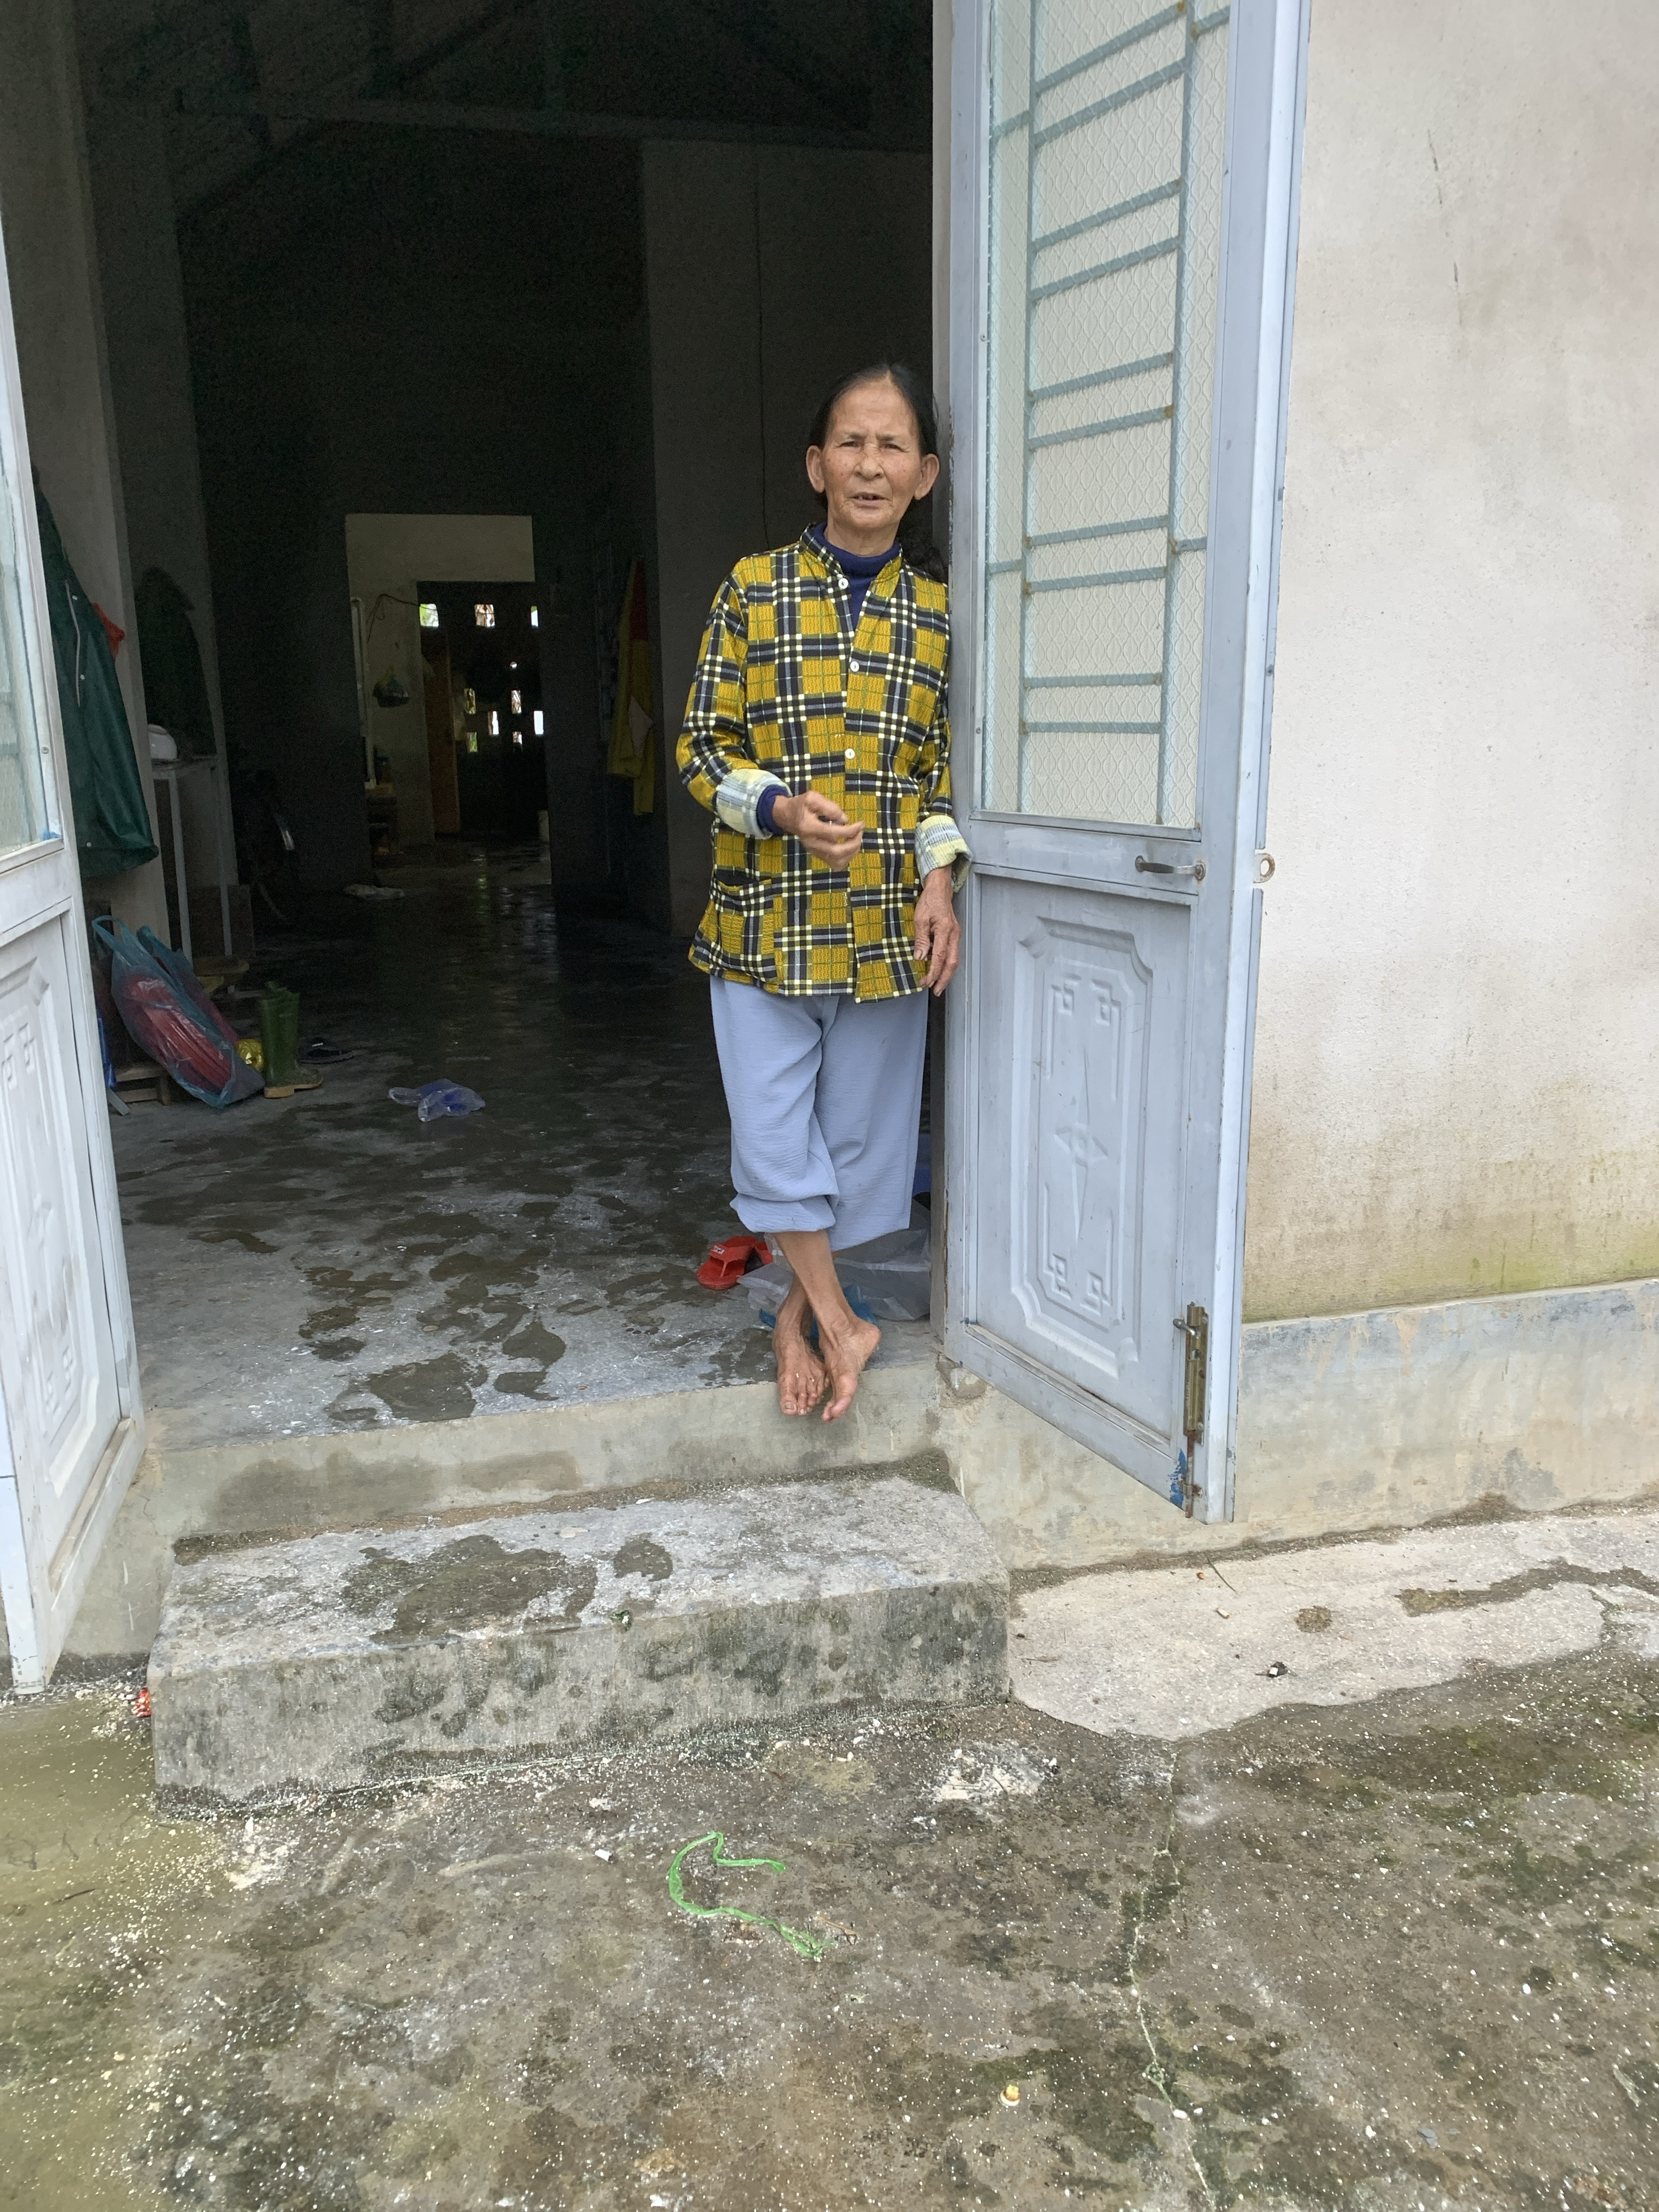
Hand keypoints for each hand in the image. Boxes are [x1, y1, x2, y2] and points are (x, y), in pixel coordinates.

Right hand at [772, 789, 863, 864]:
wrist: (787, 816)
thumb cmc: (801, 805)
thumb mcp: (812, 798)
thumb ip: (829, 807)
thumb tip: (845, 819)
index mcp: (809, 828)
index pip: (834, 834)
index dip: (851, 830)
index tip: (861, 823)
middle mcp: (811, 843)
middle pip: (837, 852)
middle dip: (854, 843)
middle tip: (860, 831)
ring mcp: (814, 851)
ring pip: (838, 861)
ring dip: (852, 852)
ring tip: (856, 838)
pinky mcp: (817, 855)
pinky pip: (835, 864)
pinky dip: (847, 858)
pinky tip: (849, 846)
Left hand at [913, 867, 959, 994]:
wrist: (940, 888)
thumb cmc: (930, 900)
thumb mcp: (920, 918)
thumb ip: (921, 939)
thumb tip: (920, 957)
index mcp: (945, 930)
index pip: (940, 957)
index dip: (934, 972)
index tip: (926, 982)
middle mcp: (953, 935)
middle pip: (952, 963)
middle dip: (944, 979)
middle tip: (936, 990)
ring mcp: (955, 935)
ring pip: (953, 959)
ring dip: (945, 974)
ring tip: (937, 984)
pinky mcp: (953, 935)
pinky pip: (951, 953)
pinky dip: (945, 964)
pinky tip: (938, 969)